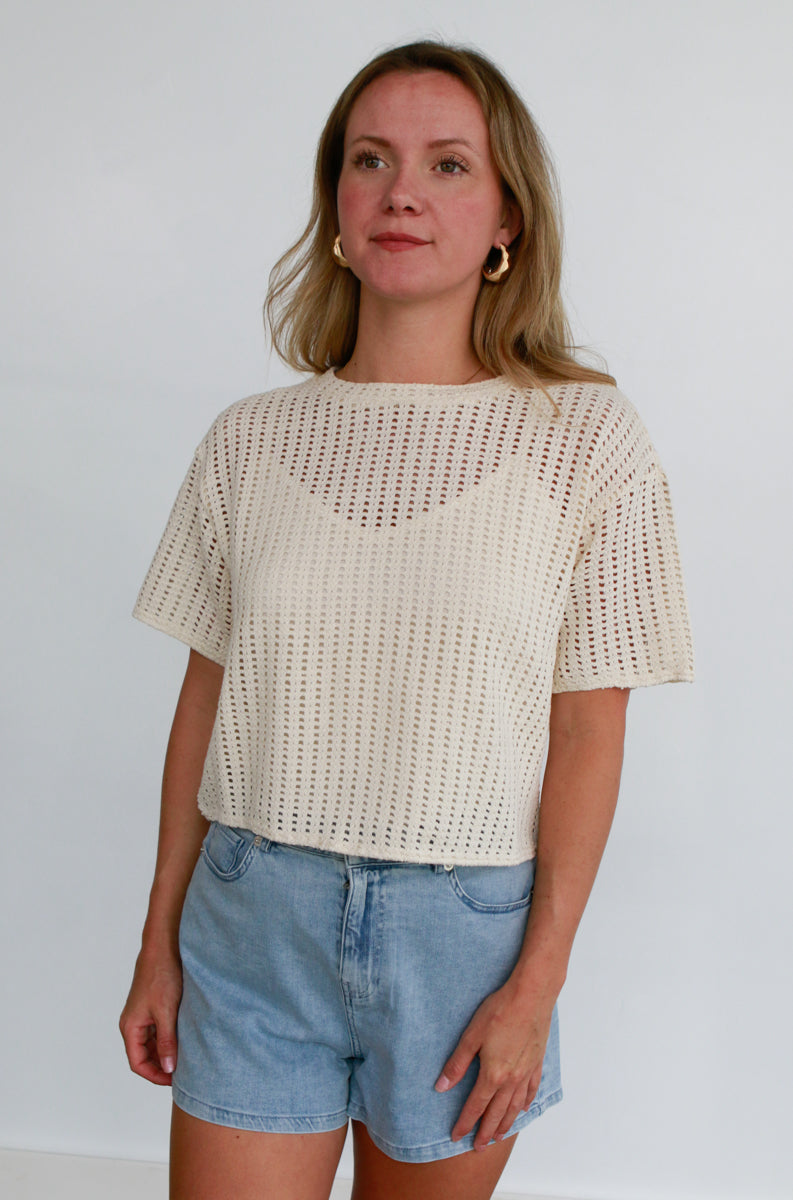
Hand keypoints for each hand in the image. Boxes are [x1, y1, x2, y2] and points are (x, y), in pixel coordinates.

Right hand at [119, 950, 182, 1084]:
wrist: (164, 948)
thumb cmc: (162, 976)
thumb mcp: (166, 1012)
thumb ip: (167, 1041)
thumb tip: (168, 1068)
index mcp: (130, 1027)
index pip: (138, 1063)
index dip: (155, 1076)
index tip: (174, 1081)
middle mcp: (133, 1024)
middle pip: (144, 1056)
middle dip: (161, 1066)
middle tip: (183, 1073)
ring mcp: (142, 1016)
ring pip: (152, 1044)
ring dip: (166, 1053)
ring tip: (185, 1059)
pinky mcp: (152, 1008)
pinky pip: (158, 1031)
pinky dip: (169, 1039)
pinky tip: (184, 1041)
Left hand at [435, 975, 553, 1151]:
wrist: (531, 996)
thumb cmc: (500, 1011)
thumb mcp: (471, 1036)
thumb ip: (457, 1064)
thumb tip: (441, 1087)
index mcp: (493, 1074)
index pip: (475, 1107)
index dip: (465, 1124)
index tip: (456, 1137)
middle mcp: (512, 1079)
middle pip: (497, 1113)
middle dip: (485, 1132)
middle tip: (478, 1147)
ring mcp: (527, 1072)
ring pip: (515, 1107)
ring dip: (506, 1123)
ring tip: (499, 1136)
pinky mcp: (537, 1061)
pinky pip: (532, 1090)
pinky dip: (526, 1103)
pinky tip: (523, 1108)